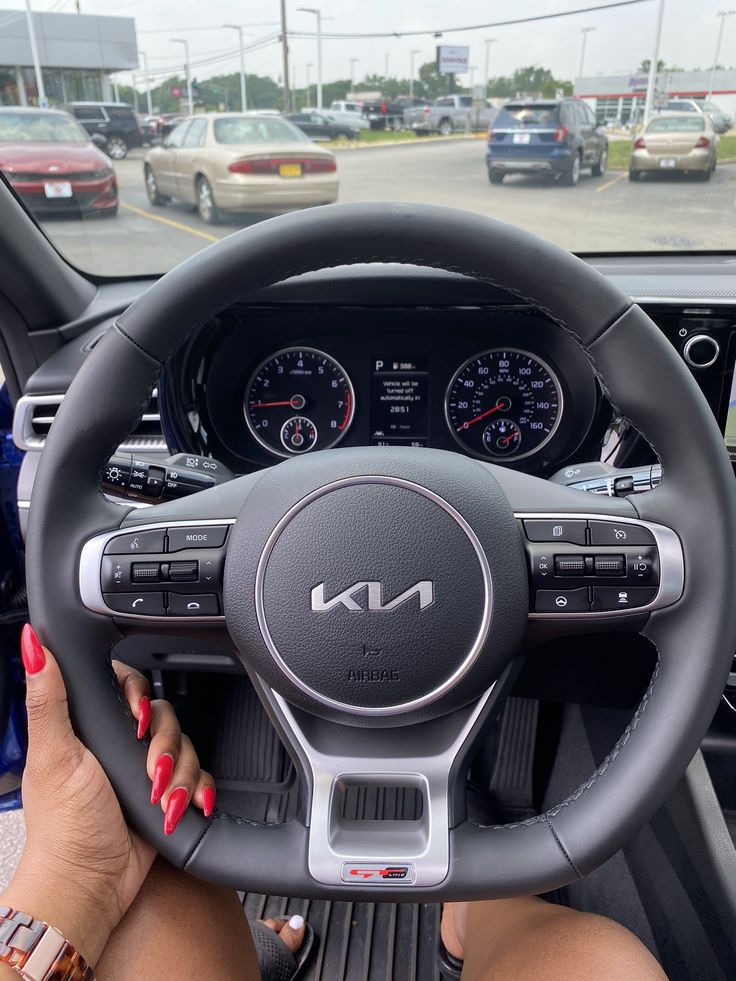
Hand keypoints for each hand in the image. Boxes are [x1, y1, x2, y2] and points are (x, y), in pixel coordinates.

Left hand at [0, 625, 214, 966]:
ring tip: (161, 800)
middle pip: (166, 716)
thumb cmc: (64, 825)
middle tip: (149, 771)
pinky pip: (200, 779)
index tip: (137, 720)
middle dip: (167, 746)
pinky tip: (182, 808)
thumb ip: (48, 696)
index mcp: (89, 726)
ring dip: (180, 775)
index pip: (129, 685)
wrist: (91, 885)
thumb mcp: (55, 753)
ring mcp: (144, 771)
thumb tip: (31, 644)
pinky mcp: (166, 795)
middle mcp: (118, 744)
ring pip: (186, 748)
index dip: (141, 697)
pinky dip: (197, 793)